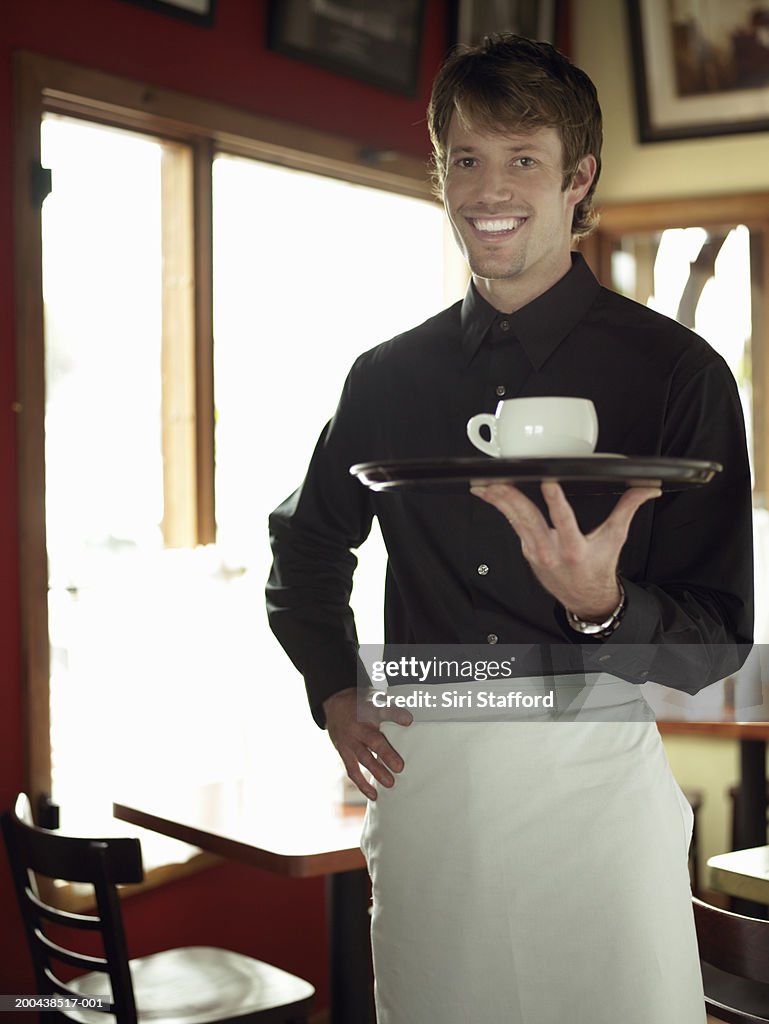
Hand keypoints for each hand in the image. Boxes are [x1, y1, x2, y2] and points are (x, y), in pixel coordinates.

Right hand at [323, 687, 412, 800]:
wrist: (335, 704)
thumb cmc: (361, 704)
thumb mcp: (375, 699)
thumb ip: (391, 710)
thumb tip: (409, 720)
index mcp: (367, 710)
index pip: (382, 710)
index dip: (395, 714)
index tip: (408, 721)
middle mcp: (357, 727)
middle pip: (372, 740)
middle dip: (386, 754)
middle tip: (400, 767)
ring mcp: (348, 741)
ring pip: (362, 758)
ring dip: (376, 771)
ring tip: (390, 783)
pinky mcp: (343, 752)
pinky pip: (352, 770)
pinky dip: (362, 784)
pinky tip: (374, 795)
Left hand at [470, 480, 660, 617]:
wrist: (583, 597)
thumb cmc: (597, 567)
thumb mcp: (615, 538)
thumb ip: (628, 509)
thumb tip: (647, 489)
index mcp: (574, 549)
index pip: (563, 521)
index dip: (555, 502)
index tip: (548, 484)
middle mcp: (551, 551)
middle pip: (528, 520)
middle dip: (511, 499)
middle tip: (497, 481)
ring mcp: (535, 551)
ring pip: (515, 521)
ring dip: (499, 501)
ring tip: (485, 485)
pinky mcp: (527, 550)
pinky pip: (513, 525)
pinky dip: (501, 509)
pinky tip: (490, 495)